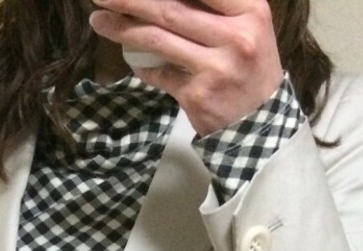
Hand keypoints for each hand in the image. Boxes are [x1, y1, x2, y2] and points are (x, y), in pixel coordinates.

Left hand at [89, 0, 282, 136]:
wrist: (263, 125)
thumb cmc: (250, 68)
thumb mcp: (247, 26)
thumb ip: (215, 6)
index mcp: (249, 10)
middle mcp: (235, 36)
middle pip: (171, 8)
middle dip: (130, 0)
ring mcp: (215, 67)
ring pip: (158, 40)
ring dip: (123, 28)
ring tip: (99, 19)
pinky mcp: (197, 95)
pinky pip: (159, 74)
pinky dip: (141, 65)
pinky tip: (130, 57)